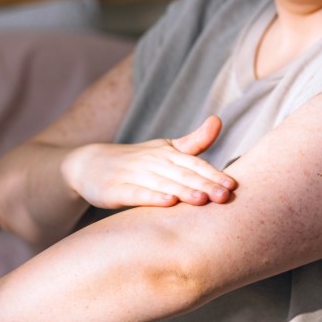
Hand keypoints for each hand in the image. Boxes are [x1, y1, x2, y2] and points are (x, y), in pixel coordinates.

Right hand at [61, 116, 235, 208]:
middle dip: (205, 185)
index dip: (214, 174)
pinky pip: (135, 193)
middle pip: (183, 175)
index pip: (195, 165)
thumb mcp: (166, 149)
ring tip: (203, 200)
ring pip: (163, 183)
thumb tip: (218, 119)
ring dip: (183, 191)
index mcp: (168, 154)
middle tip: (225, 196)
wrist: (89, 164)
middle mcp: (153, 162)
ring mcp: (133, 175)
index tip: (233, 185)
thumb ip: (194, 141)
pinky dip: (151, 197)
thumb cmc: (138, 160)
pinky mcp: (115, 189)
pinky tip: (167, 202)